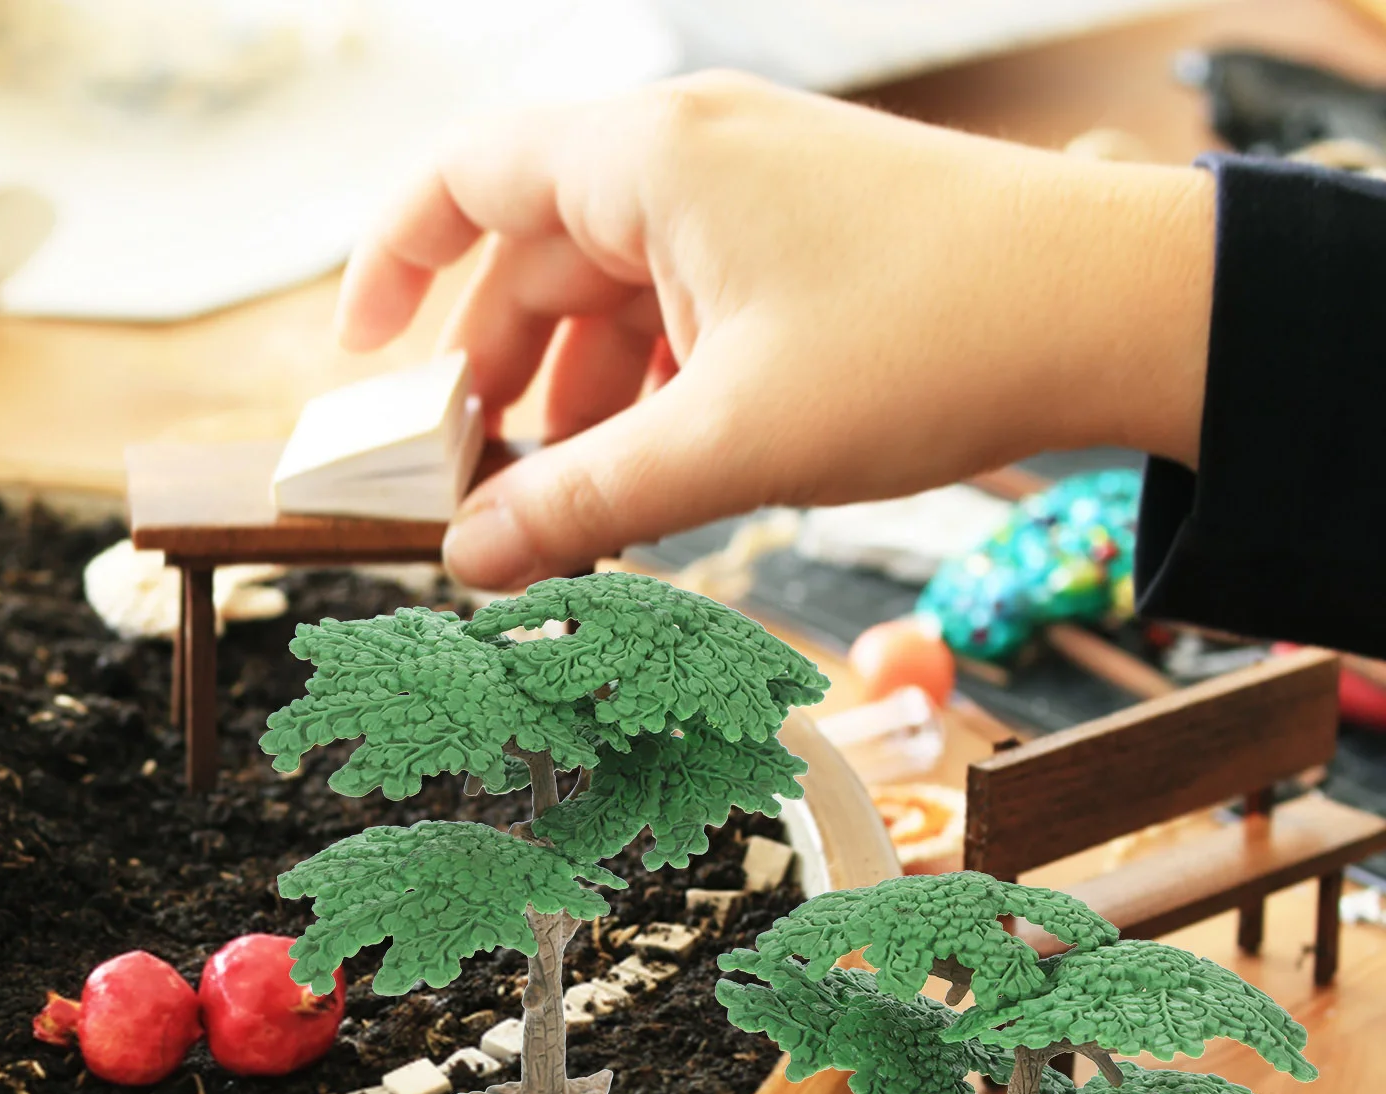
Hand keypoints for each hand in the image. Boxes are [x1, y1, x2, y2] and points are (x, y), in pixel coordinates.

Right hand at [338, 71, 1212, 589]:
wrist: (1113, 310)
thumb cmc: (925, 344)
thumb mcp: (726, 441)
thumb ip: (583, 502)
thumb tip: (468, 563)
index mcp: (648, 155)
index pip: (463, 177)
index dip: (391, 265)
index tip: (360, 361)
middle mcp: (689, 151)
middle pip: (534, 253)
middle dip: (497, 375)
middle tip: (477, 484)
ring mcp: (750, 193)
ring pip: (614, 290)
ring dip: (581, 393)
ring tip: (576, 495)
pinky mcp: (798, 241)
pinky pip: (685, 306)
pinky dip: (654, 382)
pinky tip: (663, 461)